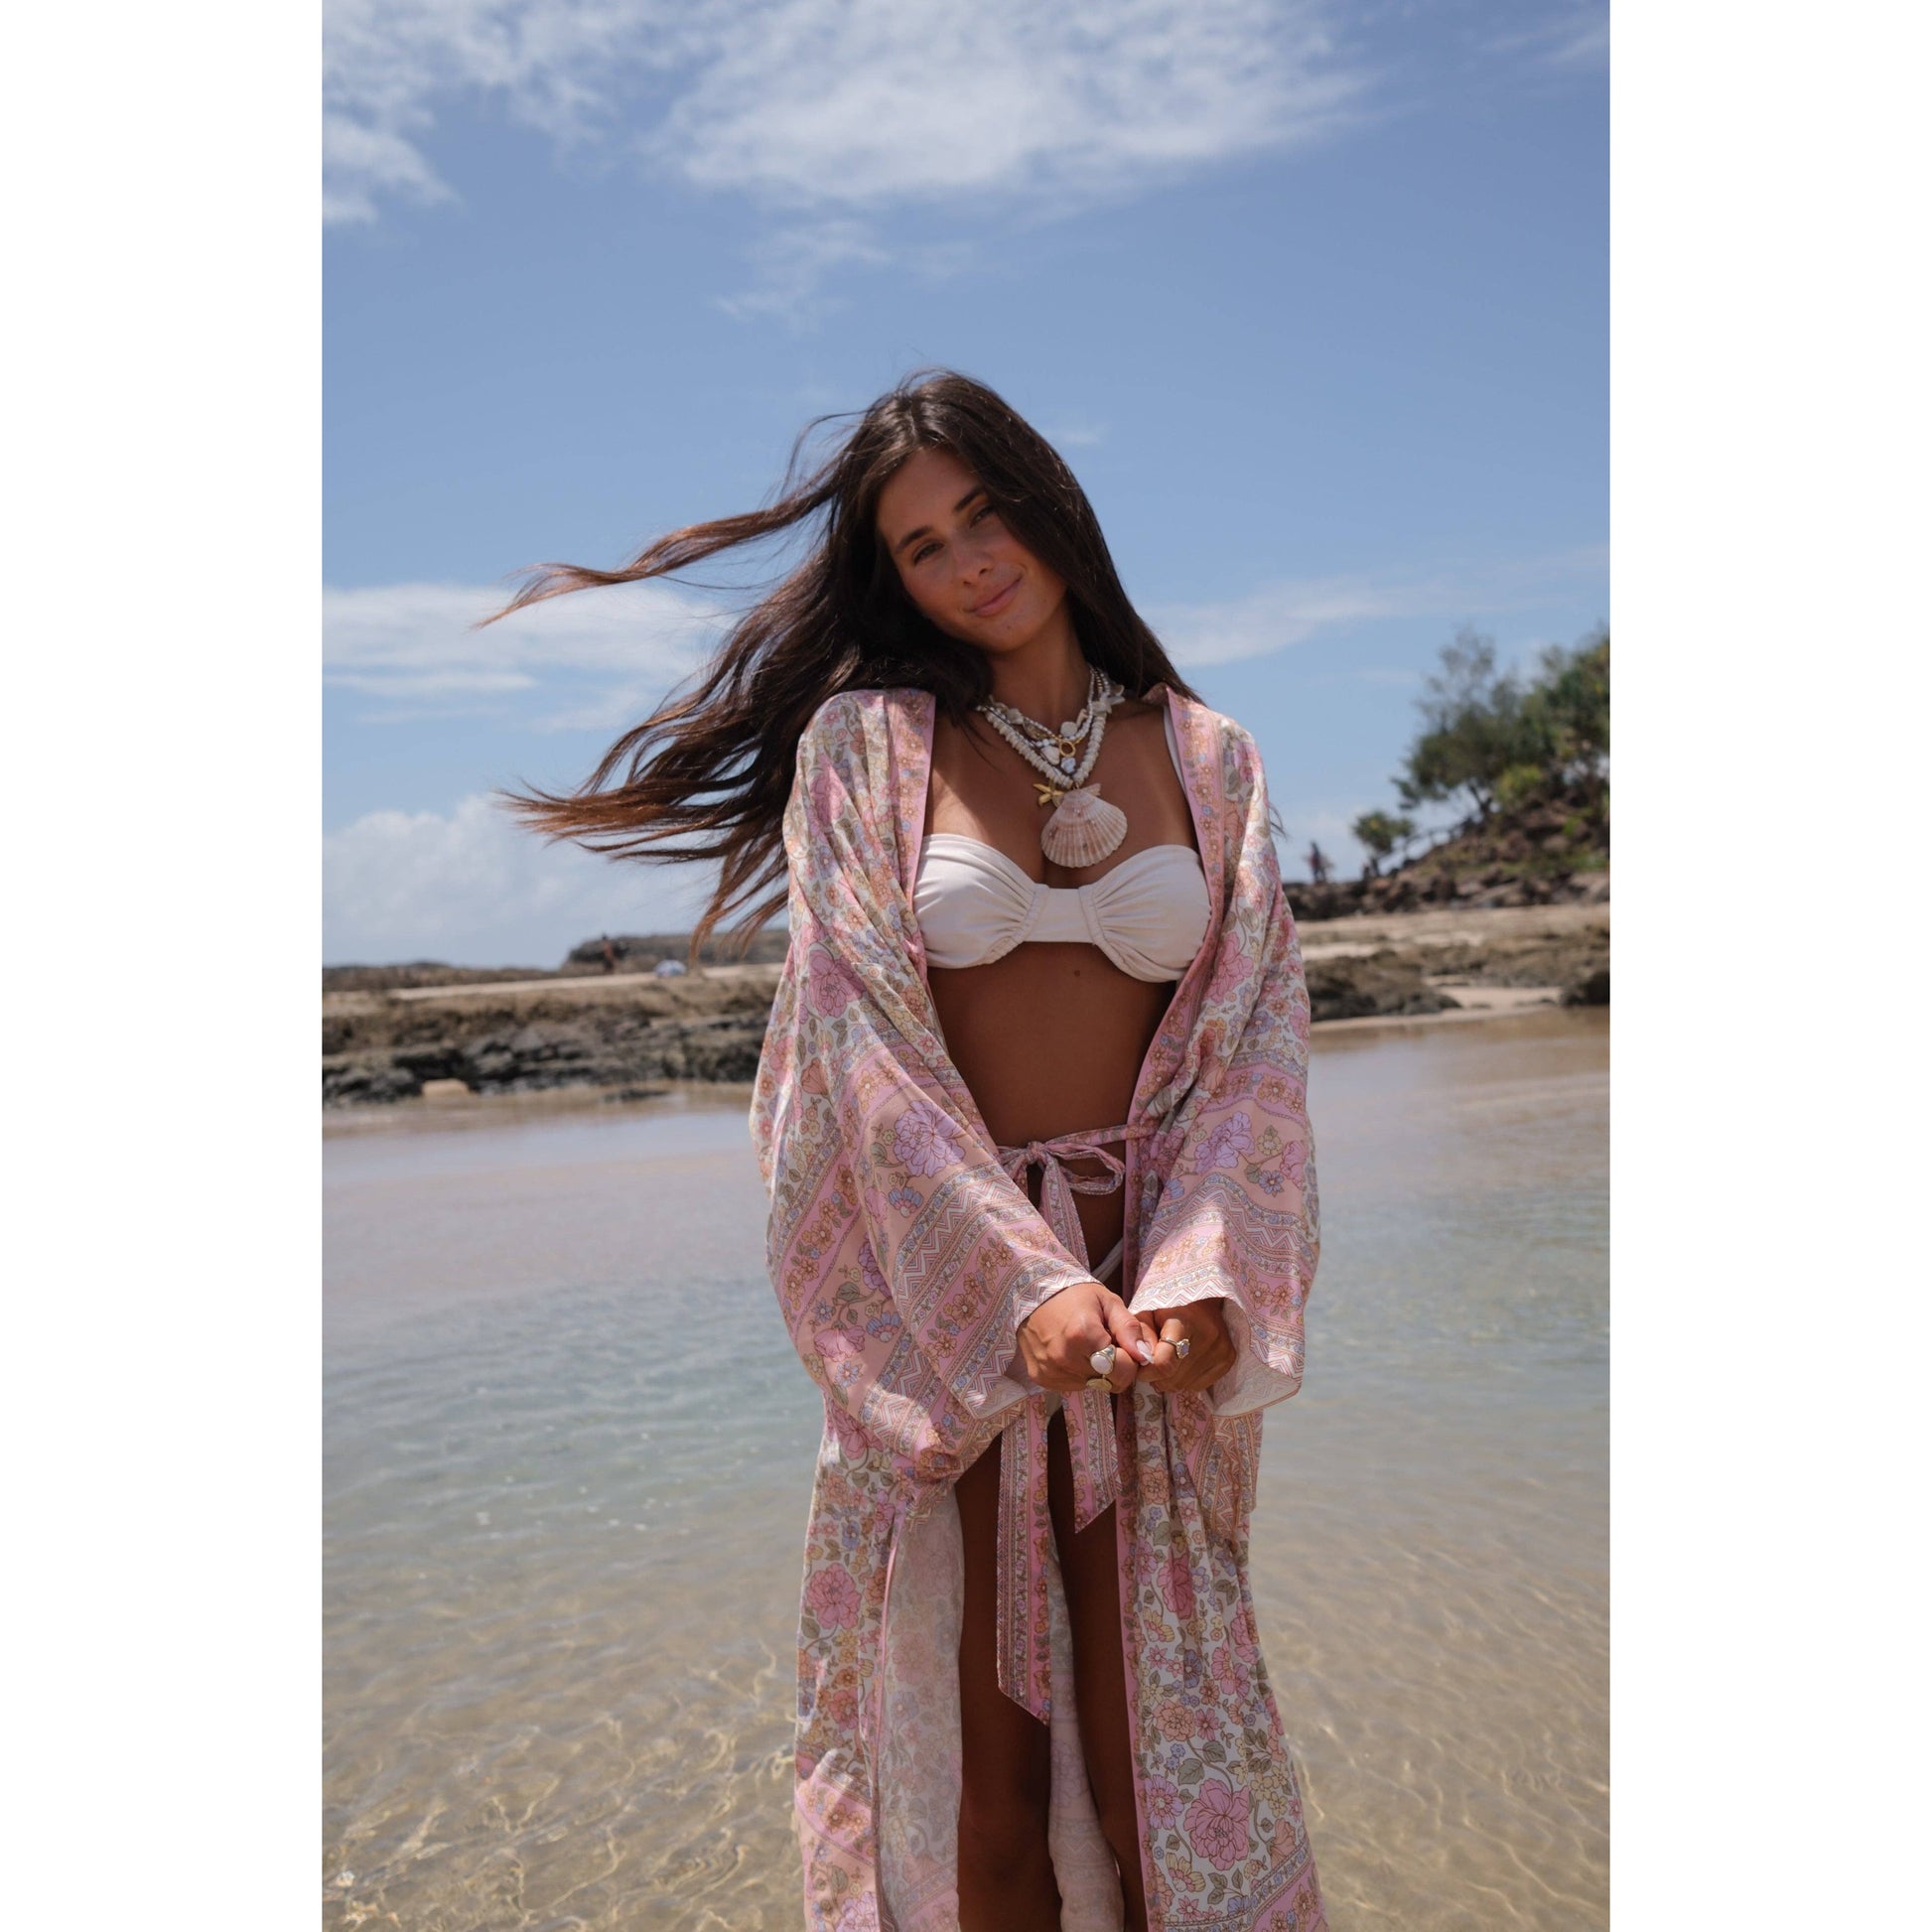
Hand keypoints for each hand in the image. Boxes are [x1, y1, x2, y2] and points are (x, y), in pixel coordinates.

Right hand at [1017, 1281, 1157, 1394]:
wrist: (1034, 1295)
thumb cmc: (1075, 1296)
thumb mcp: (1108, 1302)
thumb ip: (1129, 1328)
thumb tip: (1144, 1357)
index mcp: (1083, 1335)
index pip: (1123, 1371)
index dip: (1129, 1360)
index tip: (1120, 1345)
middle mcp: (1065, 1357)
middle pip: (1108, 1382)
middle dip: (1114, 1367)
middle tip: (1104, 1345)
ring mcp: (1051, 1370)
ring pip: (1091, 1386)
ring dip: (1095, 1372)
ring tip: (1085, 1347)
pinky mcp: (1042, 1378)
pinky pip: (1072, 1386)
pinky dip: (1078, 1374)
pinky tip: (1071, 1354)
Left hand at [1140, 1298, 1236, 1395]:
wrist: (1202, 1299)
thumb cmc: (1168, 1307)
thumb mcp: (1147, 1313)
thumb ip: (1139, 1335)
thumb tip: (1141, 1362)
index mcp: (1183, 1321)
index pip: (1163, 1363)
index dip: (1146, 1371)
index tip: (1140, 1366)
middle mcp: (1207, 1336)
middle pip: (1172, 1378)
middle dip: (1156, 1375)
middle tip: (1155, 1359)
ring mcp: (1221, 1349)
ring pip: (1184, 1385)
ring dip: (1170, 1379)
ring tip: (1170, 1359)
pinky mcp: (1229, 1359)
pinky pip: (1198, 1386)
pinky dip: (1186, 1380)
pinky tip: (1184, 1363)